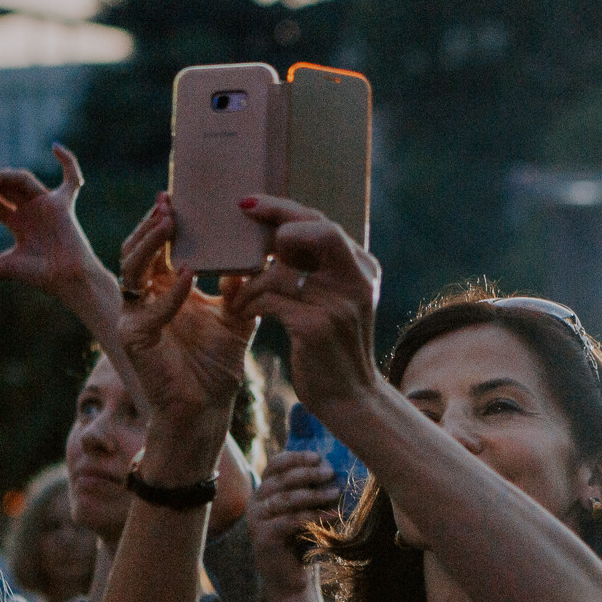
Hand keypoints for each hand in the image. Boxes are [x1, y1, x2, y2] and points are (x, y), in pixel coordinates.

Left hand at [0, 146, 118, 315]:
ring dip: (3, 176)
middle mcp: (29, 209)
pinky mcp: (63, 203)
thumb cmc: (38, 277)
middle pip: (2, 185)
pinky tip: (55, 147)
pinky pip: (71, 179)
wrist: (67, 281)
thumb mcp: (0, 269)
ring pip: (22, 178)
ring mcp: (46, 204)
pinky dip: (68, 161)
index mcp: (16, 222)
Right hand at [118, 195, 257, 477]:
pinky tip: (186, 276)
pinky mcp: (134, 340)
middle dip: (151, 225)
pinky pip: (149, 310)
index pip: (157, 247)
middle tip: (169, 202)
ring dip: (150, 246)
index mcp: (164, 290)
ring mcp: (134, 318)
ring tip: (169, 224)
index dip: (164, 222)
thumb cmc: (216, 365)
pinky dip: (169, 293)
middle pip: (137, 250)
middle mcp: (144, 300)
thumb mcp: (235, 316)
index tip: (178, 196)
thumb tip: (254, 253)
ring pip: (131, 271)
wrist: (206, 410)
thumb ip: (239, 286)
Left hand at [226, 196, 382, 420]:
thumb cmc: (334, 347)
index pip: (324, 224)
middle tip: (242, 219)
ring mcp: (339, 304)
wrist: (351, 398)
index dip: (285, 209)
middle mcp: (357, 281)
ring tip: (239, 295)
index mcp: (363, 270)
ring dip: (252, 281)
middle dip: (275, 221)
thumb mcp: (339, 302)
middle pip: (316, 230)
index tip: (249, 203)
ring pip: (282, 270)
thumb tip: (278, 232)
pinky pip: (270, 299)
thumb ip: (321, 269)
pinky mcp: (317, 328)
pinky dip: (250, 302)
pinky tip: (244, 311)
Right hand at [249, 450, 339, 595]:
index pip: (275, 465)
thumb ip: (309, 489)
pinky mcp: (263, 537)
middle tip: (330, 473)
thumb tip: (332, 466)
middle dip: (308, 474)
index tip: (318, 457)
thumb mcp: (304, 509)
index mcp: (263, 490)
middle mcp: (255, 502)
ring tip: (335, 492)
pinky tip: (333, 514)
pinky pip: (290, 521)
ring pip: (286, 499)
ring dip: (314, 494)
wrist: (290, 576)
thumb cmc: (300, 539)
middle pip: (281, 480)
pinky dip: (314, 516)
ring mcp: (255, 520)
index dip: (296, 458)